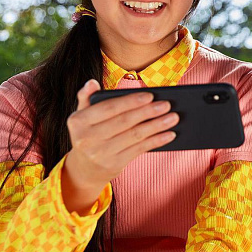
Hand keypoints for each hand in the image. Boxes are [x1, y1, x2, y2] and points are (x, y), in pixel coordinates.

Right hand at [61, 79, 178, 213]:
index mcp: (78, 121)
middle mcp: (86, 139)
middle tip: (167, 104)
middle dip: (148, 112)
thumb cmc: (88, 132)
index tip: (150, 95)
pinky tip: (169, 134)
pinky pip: (139, 149)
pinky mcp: (114, 164)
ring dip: (157, 126)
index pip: (108, 108)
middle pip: (124, 122)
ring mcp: (101, 154)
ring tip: (173, 117)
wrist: (84, 168)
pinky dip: (156, 141)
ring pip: (134, 136)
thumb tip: (92, 83)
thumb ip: (87, 97)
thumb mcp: (82, 115)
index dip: (130, 101)